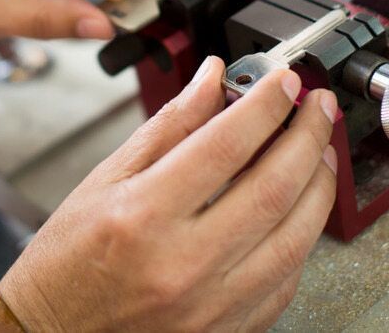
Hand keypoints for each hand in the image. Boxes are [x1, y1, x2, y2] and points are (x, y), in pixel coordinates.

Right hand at [0, 57, 338, 331]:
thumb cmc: (68, 261)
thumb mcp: (107, 179)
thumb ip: (170, 126)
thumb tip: (213, 79)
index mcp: (145, 214)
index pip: (226, 144)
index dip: (267, 104)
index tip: (285, 81)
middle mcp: (183, 262)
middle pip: (274, 187)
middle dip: (308, 135)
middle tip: (318, 107)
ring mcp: (212, 304)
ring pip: (296, 236)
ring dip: (319, 185)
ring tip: (319, 152)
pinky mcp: (228, 330)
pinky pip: (286, 280)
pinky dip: (300, 237)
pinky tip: (299, 210)